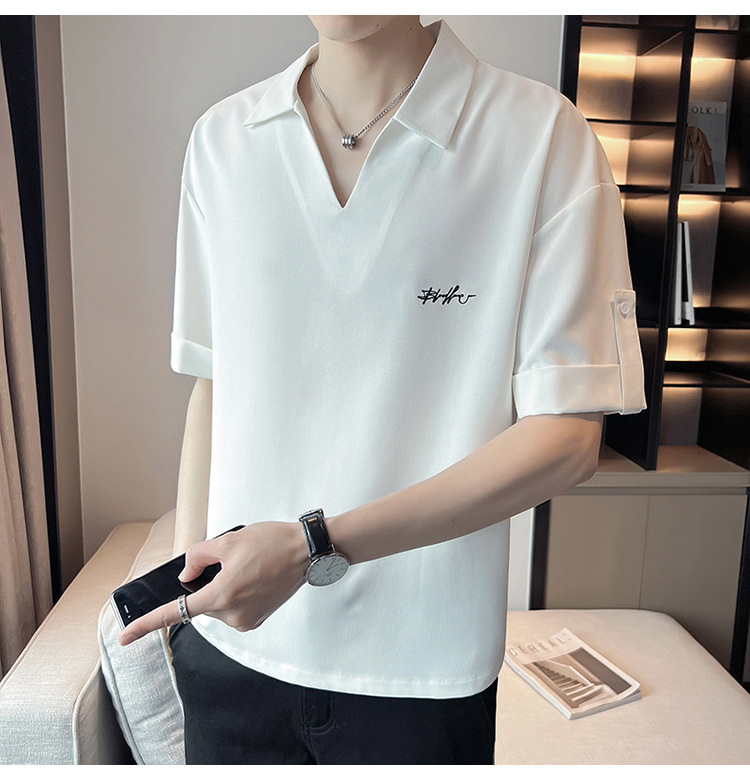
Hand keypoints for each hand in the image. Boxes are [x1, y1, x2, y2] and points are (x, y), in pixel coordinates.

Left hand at [118, 521, 309, 644]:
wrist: (307, 551)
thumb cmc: (273, 542)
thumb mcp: (227, 541)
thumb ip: (198, 557)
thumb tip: (187, 574)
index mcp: (221, 596)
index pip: (175, 612)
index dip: (147, 624)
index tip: (126, 635)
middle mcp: (233, 614)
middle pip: (201, 602)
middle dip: (206, 582)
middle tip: (230, 559)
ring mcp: (247, 619)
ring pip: (218, 604)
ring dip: (223, 586)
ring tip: (248, 564)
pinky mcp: (258, 618)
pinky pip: (233, 607)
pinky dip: (235, 592)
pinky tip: (254, 574)